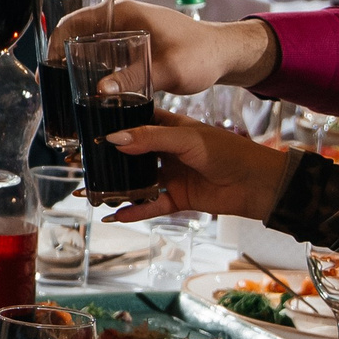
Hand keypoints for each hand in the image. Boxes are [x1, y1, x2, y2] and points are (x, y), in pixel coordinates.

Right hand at [53, 0, 276, 95]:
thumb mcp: (168, 68)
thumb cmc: (201, 55)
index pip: (75, 20)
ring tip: (64, 91)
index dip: (55, 41)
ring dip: (75, 64)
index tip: (48, 67)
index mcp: (124, 13)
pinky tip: (88, 89)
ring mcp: (126, 31)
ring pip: (88, 45)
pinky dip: (92, 68)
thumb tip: (100, 90)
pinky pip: (103, 55)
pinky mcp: (133, 46)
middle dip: (61, 57)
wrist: (224, 55)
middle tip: (52, 85)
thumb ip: (134, 78)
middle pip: (77, 33)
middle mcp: (121, 18)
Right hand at [97, 111, 291, 223]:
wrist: (258, 183)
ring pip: (138, 182)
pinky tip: (116, 215)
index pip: (136, 123)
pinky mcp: (179, 199)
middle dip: (108, 161)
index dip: (114, 127)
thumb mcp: (186, 138)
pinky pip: (151, 205)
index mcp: (171, 128)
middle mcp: (168, 151)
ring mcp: (173, 175)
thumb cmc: (228, 151)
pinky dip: (134, 210)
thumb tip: (114, 139)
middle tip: (80, 165)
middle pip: (132, 156)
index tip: (88, 131)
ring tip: (91, 193)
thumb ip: (150, 138)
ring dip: (117, 188)